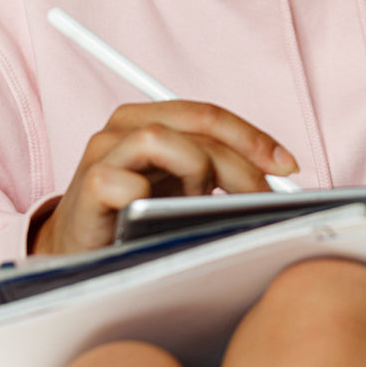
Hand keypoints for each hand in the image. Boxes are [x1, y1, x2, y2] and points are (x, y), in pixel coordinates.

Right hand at [31, 100, 297, 254]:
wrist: (77, 251)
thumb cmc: (135, 216)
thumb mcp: (182, 185)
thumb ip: (218, 171)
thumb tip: (275, 180)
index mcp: (151, 118)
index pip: (210, 115)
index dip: (252, 136)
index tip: (288, 165)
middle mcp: (124, 127)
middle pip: (195, 125)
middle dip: (239, 160)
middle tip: (263, 196)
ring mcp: (101, 154)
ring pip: (159, 138)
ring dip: (194, 169)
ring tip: (199, 202)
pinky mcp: (85, 188)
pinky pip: (118, 181)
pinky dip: (144, 195)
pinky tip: (158, 215)